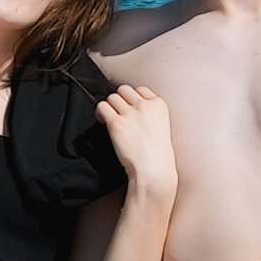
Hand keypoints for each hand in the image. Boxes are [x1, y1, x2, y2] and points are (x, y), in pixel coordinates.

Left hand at [95, 84, 176, 204]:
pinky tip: (103, 122)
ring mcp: (130, 114)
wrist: (154, 171)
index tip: (130, 109)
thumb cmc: (157, 155)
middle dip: (119, 100)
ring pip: (112, 97)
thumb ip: (149, 113)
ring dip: (109, 107)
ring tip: (110, 119)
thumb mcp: (161, 126)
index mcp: (159, 105)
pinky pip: (102, 107)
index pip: (140, 89)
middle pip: (124, 90)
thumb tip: (128, 105)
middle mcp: (145, 106)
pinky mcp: (117, 123)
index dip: (132, 99)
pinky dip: (100, 113)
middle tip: (118, 114)